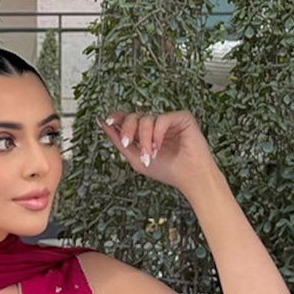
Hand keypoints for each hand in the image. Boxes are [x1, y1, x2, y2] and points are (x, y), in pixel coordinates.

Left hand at [99, 109, 214, 193]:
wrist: (189, 177)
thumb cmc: (167, 170)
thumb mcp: (136, 159)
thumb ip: (120, 143)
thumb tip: (103, 125)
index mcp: (145, 133)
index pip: (128, 119)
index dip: (117, 118)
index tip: (107, 121)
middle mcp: (155, 125)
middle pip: (134, 116)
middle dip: (128, 130)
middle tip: (127, 144)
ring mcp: (168, 120)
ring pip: (147, 119)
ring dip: (144, 139)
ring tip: (149, 155)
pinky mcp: (181, 118)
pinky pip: (162, 119)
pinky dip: (157, 134)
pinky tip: (158, 147)